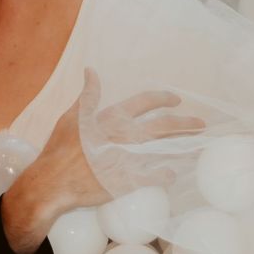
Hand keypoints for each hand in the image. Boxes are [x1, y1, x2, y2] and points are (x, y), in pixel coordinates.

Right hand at [21, 67, 205, 212]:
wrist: (53, 182)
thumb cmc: (59, 149)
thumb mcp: (72, 116)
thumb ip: (87, 95)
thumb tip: (91, 71)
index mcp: (113, 118)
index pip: (145, 102)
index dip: (163, 98)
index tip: (176, 100)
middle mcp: (126, 135)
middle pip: (164, 126)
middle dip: (185, 123)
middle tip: (199, 124)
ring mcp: (130, 159)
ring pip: (164, 149)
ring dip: (182, 145)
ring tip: (196, 143)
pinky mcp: (128, 181)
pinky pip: (155, 177)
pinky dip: (165, 174)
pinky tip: (172, 173)